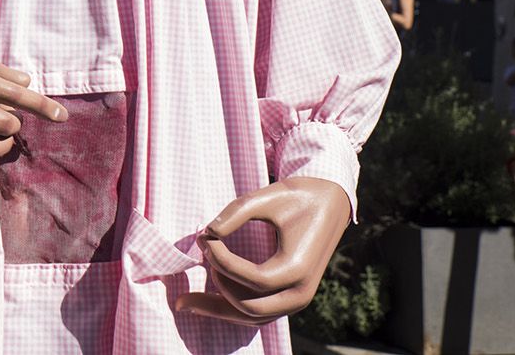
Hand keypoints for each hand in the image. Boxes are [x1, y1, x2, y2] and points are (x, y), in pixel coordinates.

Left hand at [176, 176, 350, 325]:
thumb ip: (236, 212)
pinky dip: (230, 307)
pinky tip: (205, 300)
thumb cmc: (299, 196)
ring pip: (251, 317)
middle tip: (200, 256)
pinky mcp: (288, 297)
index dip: (221, 258)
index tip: (204, 235)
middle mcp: (300, 293)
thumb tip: (206, 233)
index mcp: (299, 269)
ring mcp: (295, 300)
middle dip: (218, 286)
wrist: (330, 204)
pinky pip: (256, 312)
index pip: (252, 278)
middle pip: (249, 308)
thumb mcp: (269, 197)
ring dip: (218, 309)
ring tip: (184, 301)